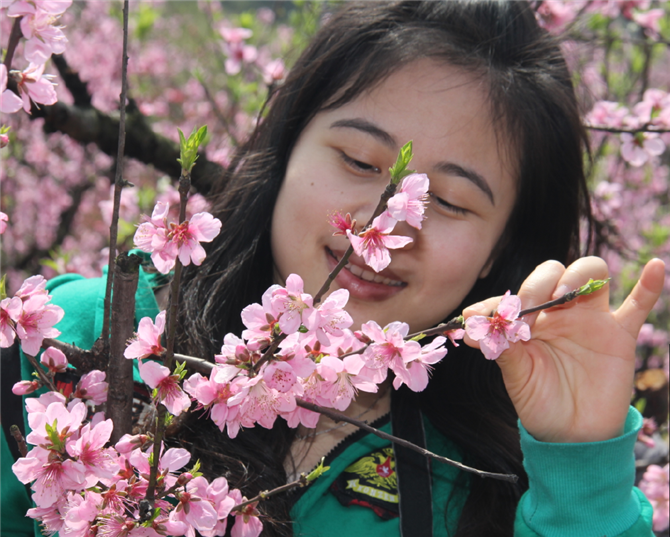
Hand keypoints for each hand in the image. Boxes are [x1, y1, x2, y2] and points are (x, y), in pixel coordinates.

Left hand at [463, 257, 665, 442]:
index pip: (514, 295)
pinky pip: (638, 306)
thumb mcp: (517, 376)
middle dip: (537, 284)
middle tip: (527, 314)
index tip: (475, 317)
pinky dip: (648, 286)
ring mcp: (591, 320)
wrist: (573, 435)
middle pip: (552, 273)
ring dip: (577, 276)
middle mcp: (559, 312)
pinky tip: (656, 267)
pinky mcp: (620, 336)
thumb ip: (503, 349)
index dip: (498, 302)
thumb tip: (471, 330)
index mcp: (530, 320)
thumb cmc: (540, 402)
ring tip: (564, 295)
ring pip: (591, 274)